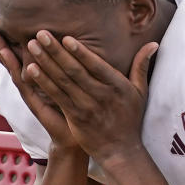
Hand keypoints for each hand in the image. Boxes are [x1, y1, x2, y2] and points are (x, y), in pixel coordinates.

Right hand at [0, 17, 78, 149]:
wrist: (71, 138)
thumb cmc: (71, 107)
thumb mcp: (66, 79)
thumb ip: (62, 62)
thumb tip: (66, 37)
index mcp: (35, 73)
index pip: (18, 50)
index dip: (8, 34)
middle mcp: (29, 81)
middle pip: (10, 56)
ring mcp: (30, 92)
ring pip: (14, 67)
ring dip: (2, 50)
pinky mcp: (37, 104)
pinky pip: (27, 86)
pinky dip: (20, 73)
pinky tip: (13, 60)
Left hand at [25, 30, 157, 165]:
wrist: (120, 150)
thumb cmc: (129, 118)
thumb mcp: (140, 92)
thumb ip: (141, 66)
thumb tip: (153, 44)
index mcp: (117, 86)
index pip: (96, 66)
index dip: (80, 52)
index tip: (66, 38)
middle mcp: (100, 96)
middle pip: (74, 71)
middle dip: (56, 51)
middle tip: (40, 33)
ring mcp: (85, 107)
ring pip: (62, 82)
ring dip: (45, 63)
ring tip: (31, 47)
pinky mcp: (74, 117)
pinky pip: (56, 97)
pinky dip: (43, 83)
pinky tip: (31, 70)